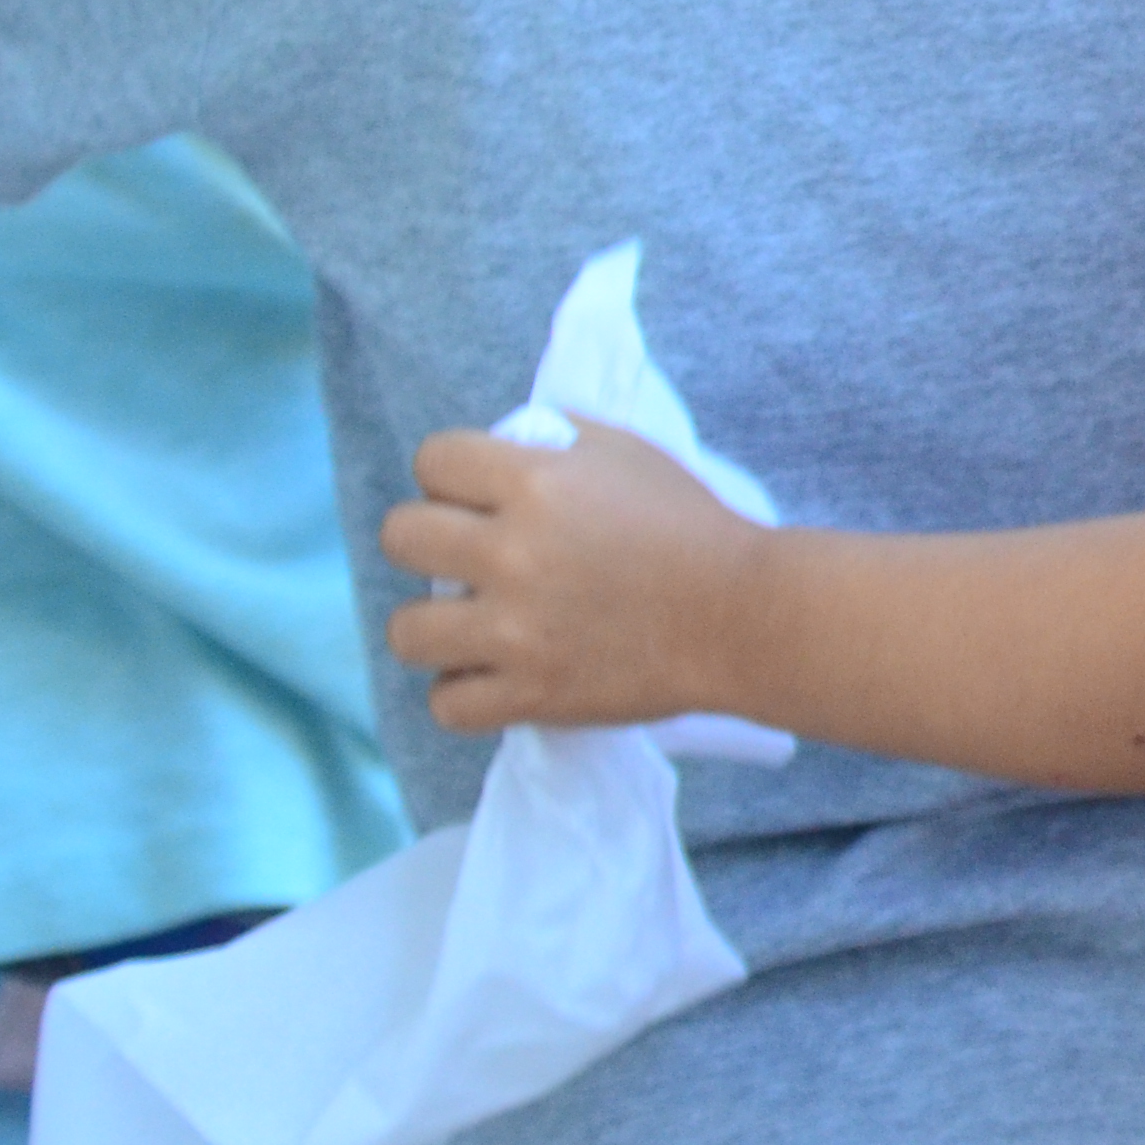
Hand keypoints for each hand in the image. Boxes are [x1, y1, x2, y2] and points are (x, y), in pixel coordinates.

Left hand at [380, 422, 773, 733]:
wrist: (744, 615)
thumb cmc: (693, 526)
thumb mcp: (629, 453)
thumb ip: (559, 440)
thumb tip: (507, 441)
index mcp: (536, 483)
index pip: (432, 459)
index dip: (451, 474)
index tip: (476, 494)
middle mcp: (512, 553)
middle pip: (400, 536)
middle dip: (427, 540)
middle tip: (465, 556)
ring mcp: (516, 631)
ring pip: (407, 631)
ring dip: (434, 624)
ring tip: (467, 625)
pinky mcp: (532, 694)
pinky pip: (446, 704)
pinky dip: (464, 692)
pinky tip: (490, 676)